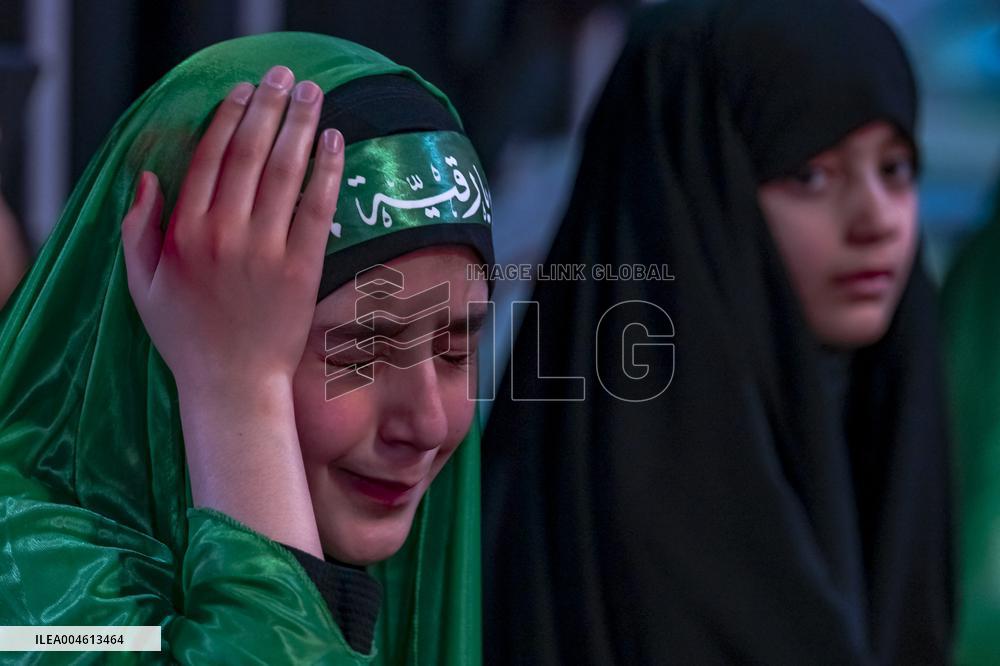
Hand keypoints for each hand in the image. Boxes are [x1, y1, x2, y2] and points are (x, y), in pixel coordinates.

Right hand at [122, 65, 342, 390]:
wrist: (234, 385)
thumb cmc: (187, 336)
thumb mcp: (143, 284)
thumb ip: (137, 229)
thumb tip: (146, 178)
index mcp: (185, 232)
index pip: (208, 158)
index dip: (228, 118)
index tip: (244, 91)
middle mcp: (225, 233)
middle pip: (250, 153)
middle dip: (270, 106)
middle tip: (285, 76)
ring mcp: (266, 250)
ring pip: (285, 171)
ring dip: (301, 125)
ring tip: (314, 94)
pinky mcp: (302, 268)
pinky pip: (318, 208)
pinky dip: (328, 171)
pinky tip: (336, 141)